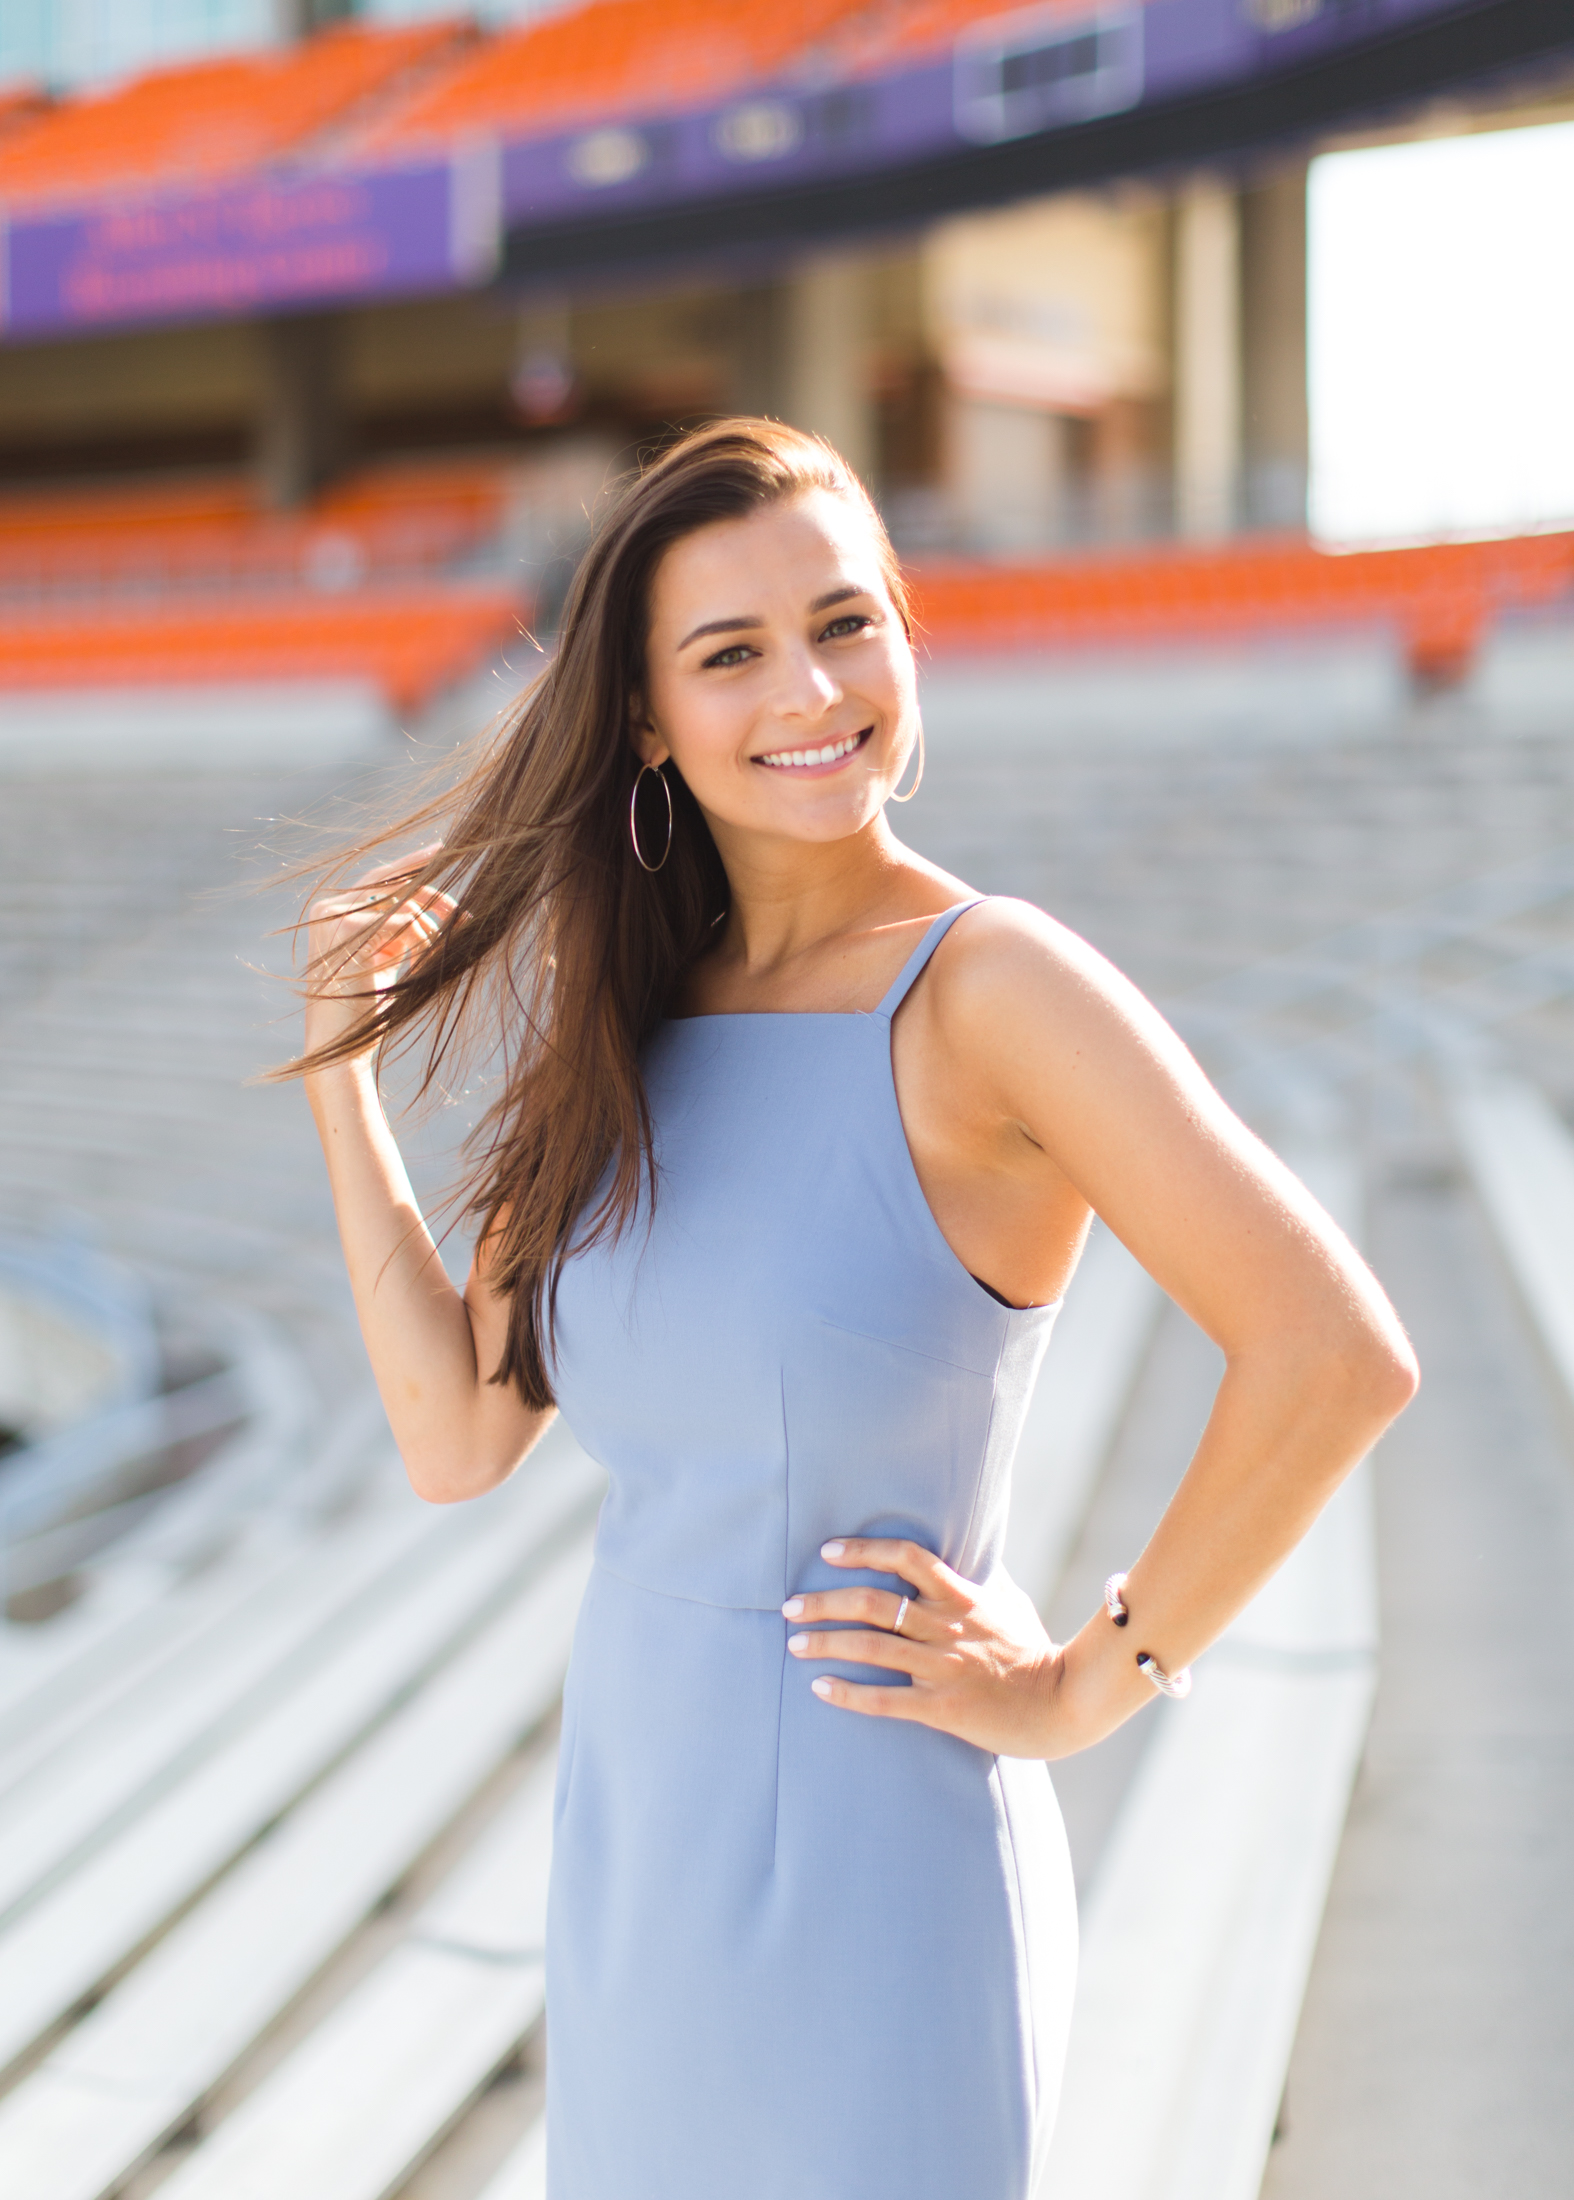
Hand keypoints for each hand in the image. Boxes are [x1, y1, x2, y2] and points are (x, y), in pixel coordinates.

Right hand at [303, 844, 456, 1063]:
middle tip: (462, 896)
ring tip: (445, 949)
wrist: (339, 1048)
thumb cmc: (364, 1010)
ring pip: (402, 903)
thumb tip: (438, 913)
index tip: (442, 852)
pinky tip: (428, 959)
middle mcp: (326, 908)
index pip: (378, 880)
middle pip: (389, 881)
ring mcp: (332, 916)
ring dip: (432, 927)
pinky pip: (402, 921)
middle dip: (430, 885)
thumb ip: (400, 935)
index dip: (411, 866)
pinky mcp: (344, 929)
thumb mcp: (386, 963)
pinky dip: (422, 939)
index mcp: (332, 913)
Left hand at [782, 1537, 1063, 1759]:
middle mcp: (946, 1627)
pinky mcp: (942, 1708)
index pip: (907, 1557)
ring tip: (794, 1643)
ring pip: (871, 1648)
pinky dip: (848, 1693)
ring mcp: (942, 1668)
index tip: (828, 1551)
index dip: (864, 1549)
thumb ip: (979, 1581)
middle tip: (790, 1605)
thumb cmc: (1035, 1652)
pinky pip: (885, 1700)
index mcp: (961, 1597)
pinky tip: (820, 1688)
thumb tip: (966, 1553)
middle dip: (825, 1601)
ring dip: (826, 1642)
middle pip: (873, 1602)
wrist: (1064, 1703)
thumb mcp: (1010, 1602)